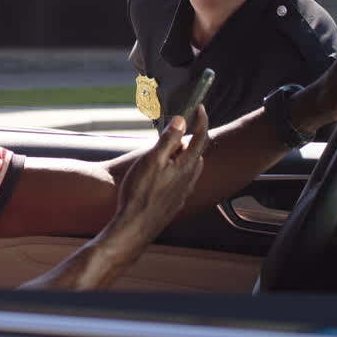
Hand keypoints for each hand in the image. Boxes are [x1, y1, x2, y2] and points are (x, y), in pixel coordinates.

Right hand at [110, 105, 208, 243]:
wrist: (135, 227)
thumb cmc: (141, 193)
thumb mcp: (152, 160)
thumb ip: (168, 140)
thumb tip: (181, 121)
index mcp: (185, 166)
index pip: (200, 138)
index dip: (201, 120)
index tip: (200, 108)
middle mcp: (189, 180)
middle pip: (197, 154)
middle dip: (191, 140)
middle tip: (177, 132)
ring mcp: (183, 194)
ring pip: (190, 170)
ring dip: (185, 157)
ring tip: (169, 152)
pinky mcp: (174, 204)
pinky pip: (182, 183)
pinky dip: (178, 173)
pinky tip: (164, 177)